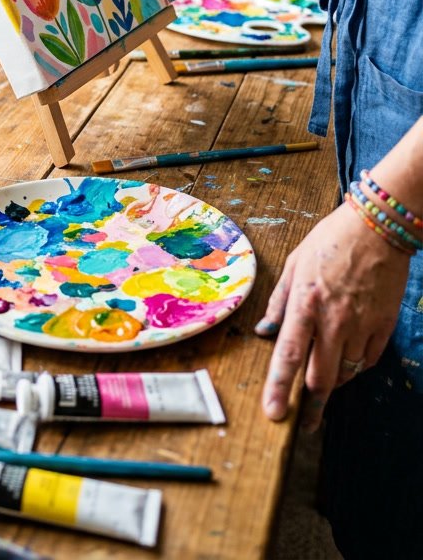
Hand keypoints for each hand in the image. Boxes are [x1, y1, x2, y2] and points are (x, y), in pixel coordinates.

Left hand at [255, 202, 408, 432]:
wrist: (378, 228)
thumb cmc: (331, 241)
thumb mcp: (295, 263)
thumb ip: (279, 302)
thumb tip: (264, 333)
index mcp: (306, 303)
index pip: (289, 354)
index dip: (279, 388)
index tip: (273, 414)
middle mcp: (333, 319)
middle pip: (321, 377)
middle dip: (311, 404)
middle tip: (303, 420)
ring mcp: (361, 325)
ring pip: (346, 374)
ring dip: (333, 385)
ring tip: (324, 388)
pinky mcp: (384, 326)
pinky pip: (368, 360)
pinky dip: (355, 366)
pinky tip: (347, 361)